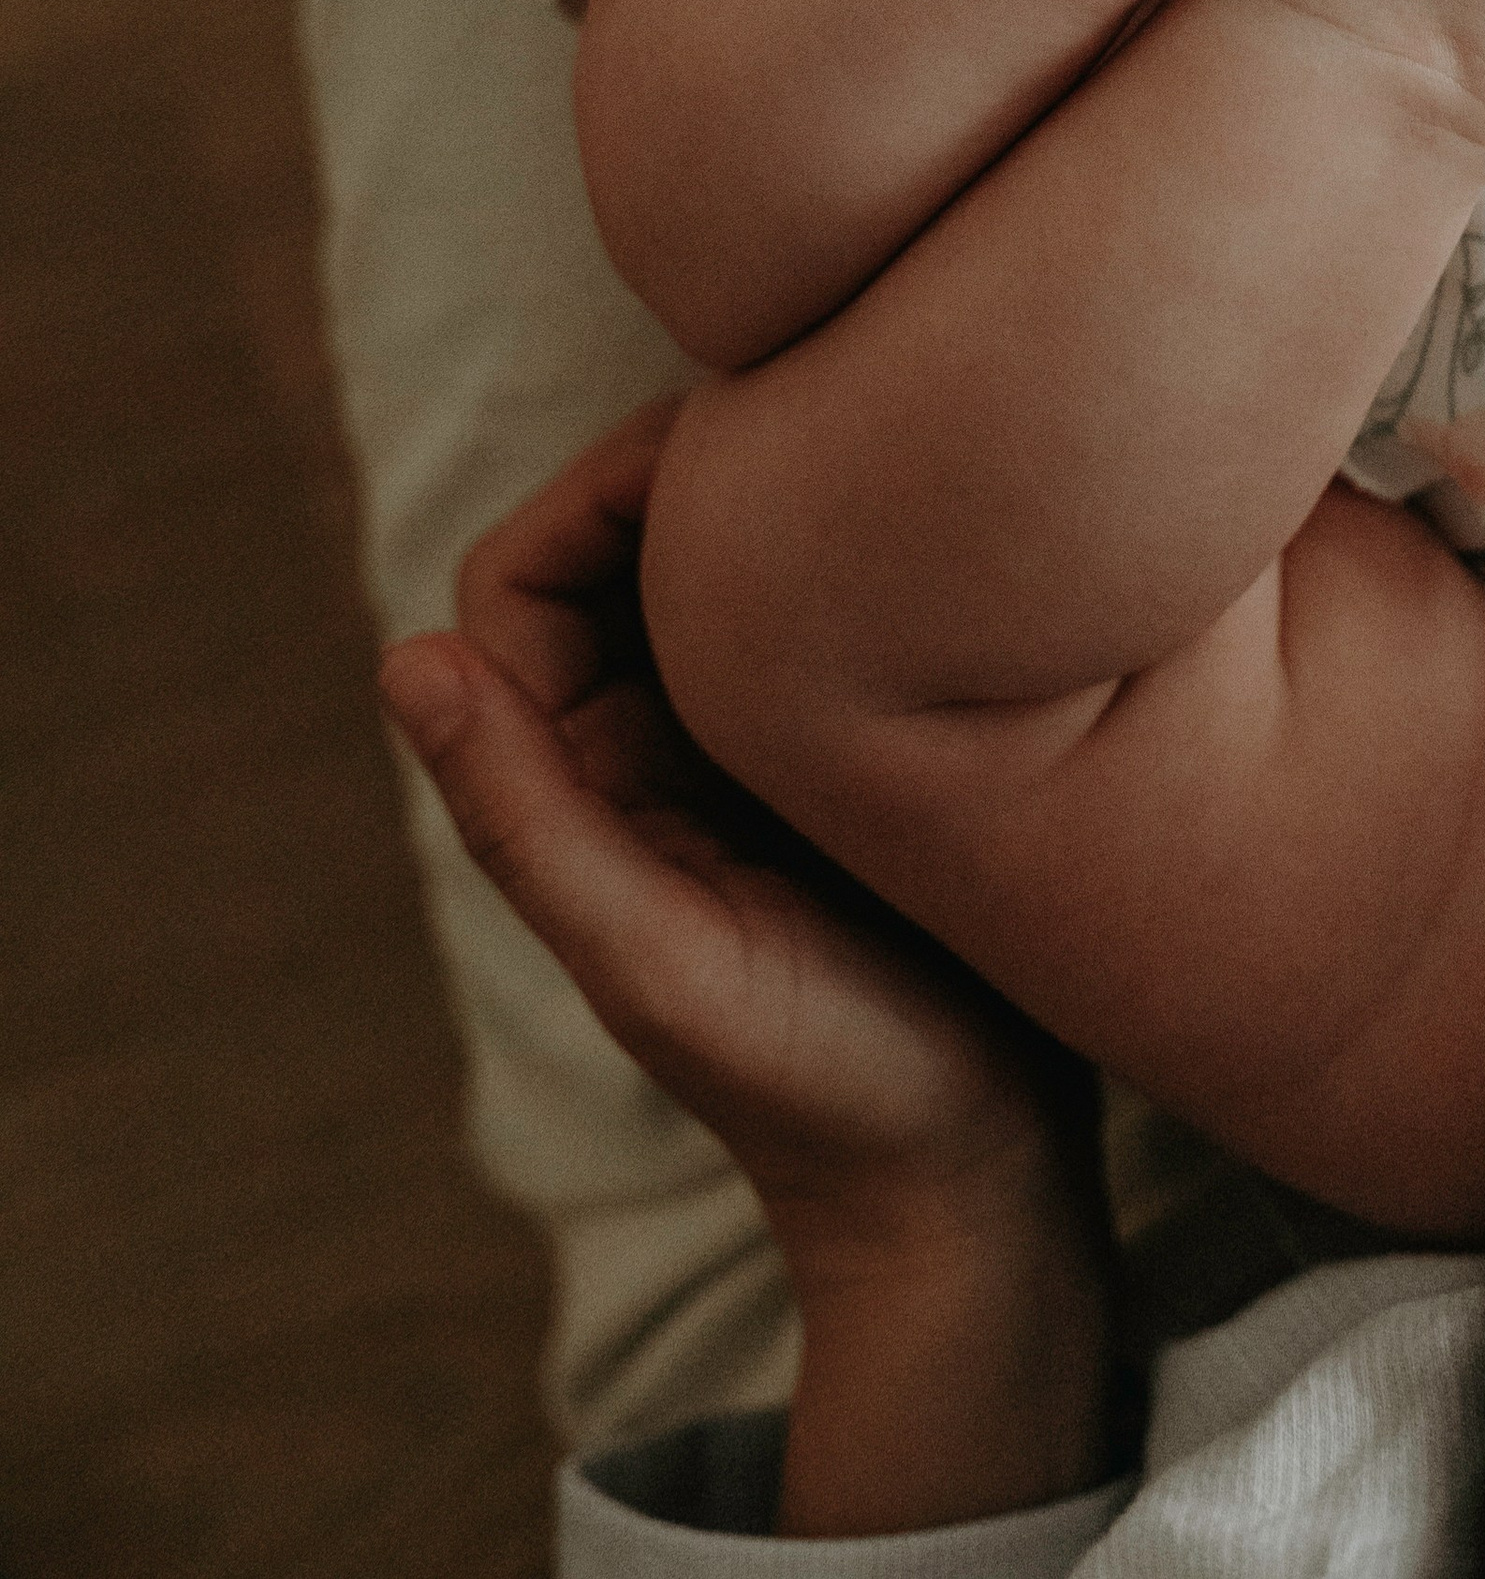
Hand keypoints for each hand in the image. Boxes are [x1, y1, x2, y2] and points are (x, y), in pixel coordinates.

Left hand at [379, 400, 1103, 1274]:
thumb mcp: (657, 959)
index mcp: (589, 781)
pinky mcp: (866, 735)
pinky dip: (854, 547)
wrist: (983, 1169)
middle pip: (629, 545)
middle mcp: (659, 740)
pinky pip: (828, 603)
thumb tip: (404, 660)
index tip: (707, 459)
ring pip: (730, 561)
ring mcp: (764, 734)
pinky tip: (934, 528)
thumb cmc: (817, 1082)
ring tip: (873, 451)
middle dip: (690, 469)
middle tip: (812, 411)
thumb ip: (527, 822)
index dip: (592, 499)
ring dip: (774, 499)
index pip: (529, 582)